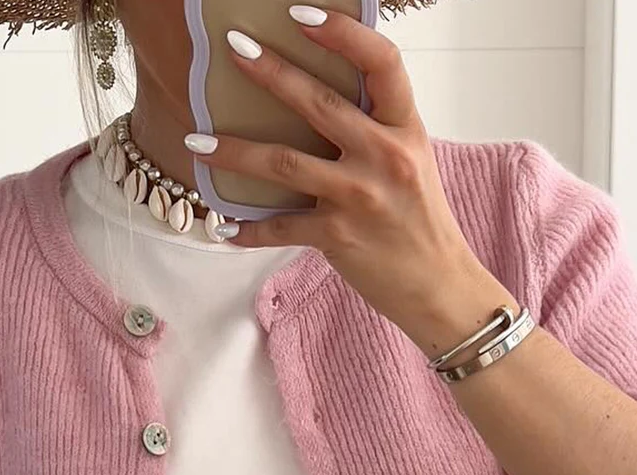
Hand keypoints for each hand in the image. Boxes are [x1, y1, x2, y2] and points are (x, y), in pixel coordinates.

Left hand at [193, 7, 510, 352]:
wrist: (439, 286)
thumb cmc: (420, 221)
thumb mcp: (411, 159)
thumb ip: (374, 128)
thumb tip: (319, 99)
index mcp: (404, 127)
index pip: (381, 62)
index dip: (342, 33)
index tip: (301, 15)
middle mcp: (384, 156)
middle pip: (318, 103)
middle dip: (271, 72)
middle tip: (234, 48)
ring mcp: (359, 196)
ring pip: (284, 162)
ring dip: (234, 151)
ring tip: (197, 141)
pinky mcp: (338, 236)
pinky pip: (281, 228)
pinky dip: (249, 230)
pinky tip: (223, 227)